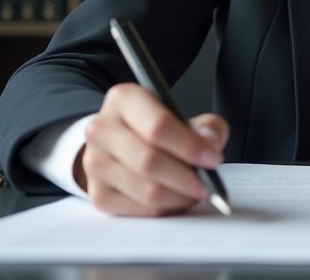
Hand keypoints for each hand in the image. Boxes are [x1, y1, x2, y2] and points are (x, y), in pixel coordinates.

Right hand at [76, 83, 229, 216]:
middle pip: (149, 161)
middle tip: (209, 184)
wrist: (120, 142)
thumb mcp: (183, 115)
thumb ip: (205, 125)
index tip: (214, 159)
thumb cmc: (155, 127)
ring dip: (179, 197)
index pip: (158, 126)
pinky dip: (165, 209)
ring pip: (145, 190)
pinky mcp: (97, 193)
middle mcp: (102, 130)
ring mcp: (95, 163)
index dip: (190, 146)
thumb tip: (210, 141)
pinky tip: (177, 199)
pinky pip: (138, 210)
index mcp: (124, 99)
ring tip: (196, 192)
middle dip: (187, 178)